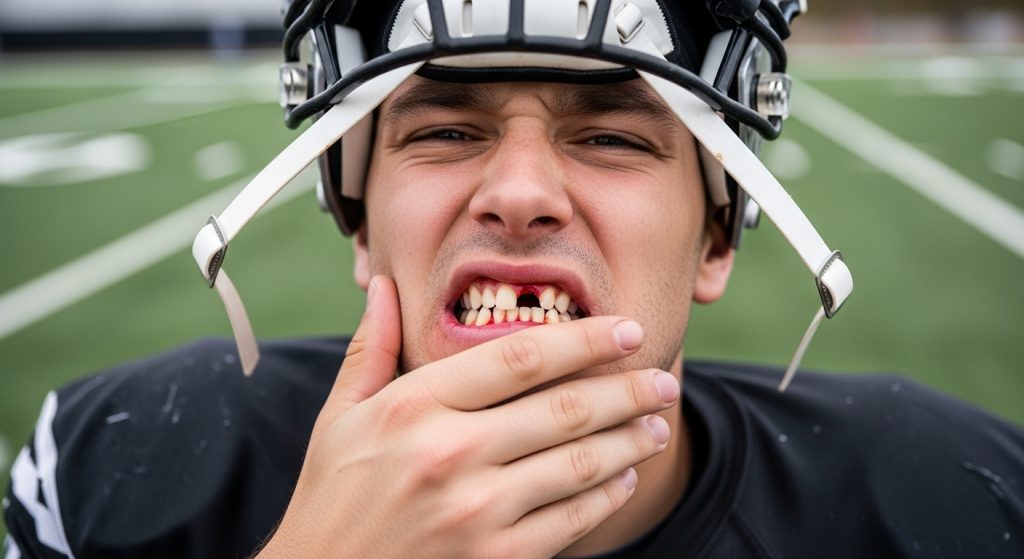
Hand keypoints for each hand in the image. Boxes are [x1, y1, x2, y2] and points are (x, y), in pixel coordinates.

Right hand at [256, 275, 678, 558]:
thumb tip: (383, 283)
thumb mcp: (338, 418)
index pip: (519, 357)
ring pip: (579, 463)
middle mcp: (449, 453)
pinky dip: (607, 496)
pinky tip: (624, 479)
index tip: (628, 329)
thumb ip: (371, 348)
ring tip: (658, 424)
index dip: (586, 340)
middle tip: (663, 378)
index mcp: (412, 406)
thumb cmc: (330, 500)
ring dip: (630, 441)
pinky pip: (570, 520)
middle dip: (627, 389)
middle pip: (565, 408)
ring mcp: (475, 511)